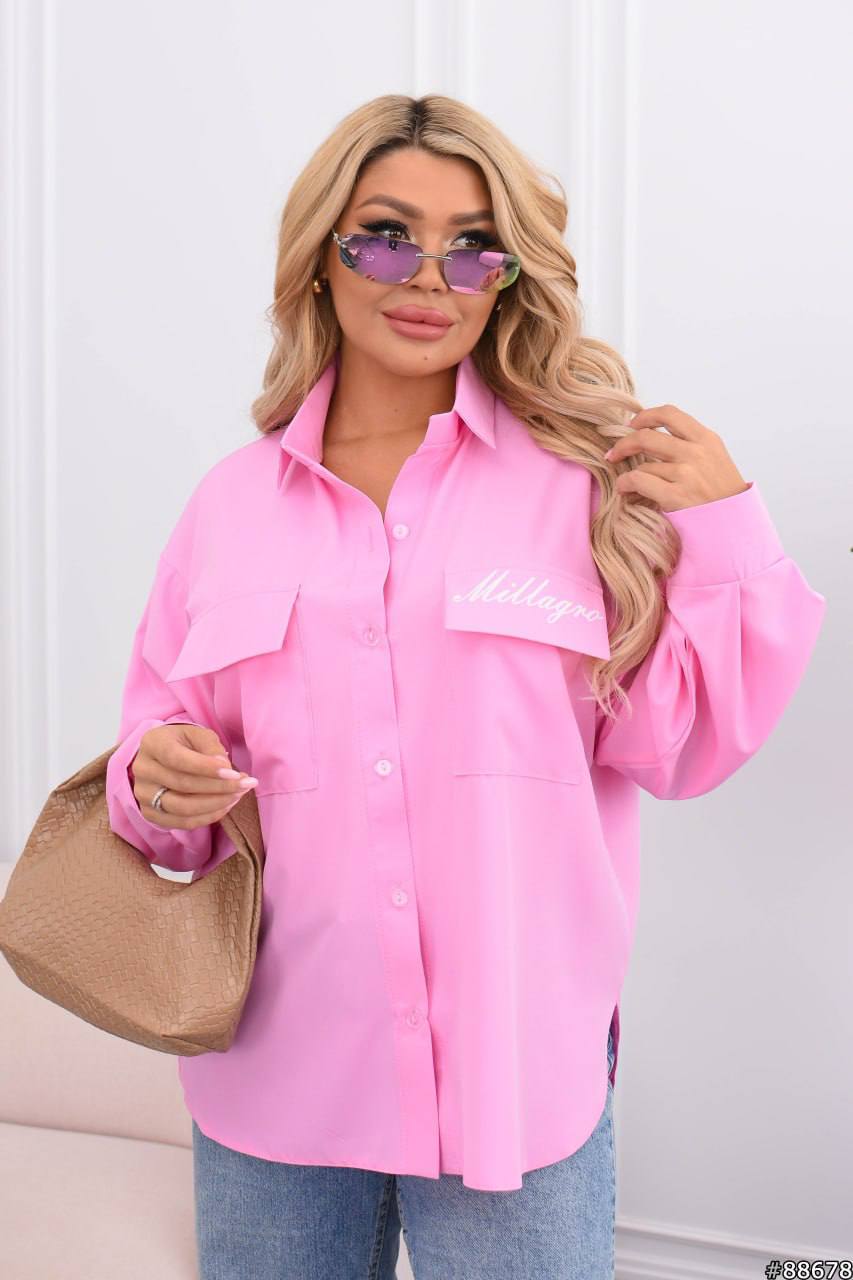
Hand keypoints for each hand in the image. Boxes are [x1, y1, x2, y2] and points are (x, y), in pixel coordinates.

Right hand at [130, 722, 257, 829]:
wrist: (163, 757)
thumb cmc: (184, 743)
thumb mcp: (198, 735)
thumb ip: (211, 747)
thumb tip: (224, 769)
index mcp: (152, 743)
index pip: (178, 759)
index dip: (206, 768)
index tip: (234, 773)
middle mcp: (142, 770)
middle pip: (183, 785)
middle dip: (219, 787)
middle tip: (246, 784)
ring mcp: (144, 795)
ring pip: (182, 808)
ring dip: (216, 804)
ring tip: (238, 794)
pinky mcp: (150, 814)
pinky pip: (182, 822)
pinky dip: (208, 817)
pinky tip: (226, 806)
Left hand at [604, 404, 749, 512]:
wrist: (736, 524)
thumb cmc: (723, 495)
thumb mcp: (715, 459)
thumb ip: (691, 444)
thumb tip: (656, 435)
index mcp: (706, 439)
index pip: (669, 414)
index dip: (645, 416)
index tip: (633, 425)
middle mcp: (696, 452)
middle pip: (647, 435)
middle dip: (624, 443)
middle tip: (615, 453)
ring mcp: (686, 473)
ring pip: (642, 463)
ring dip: (626, 471)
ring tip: (625, 481)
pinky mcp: (675, 495)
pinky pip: (638, 480)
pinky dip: (626, 484)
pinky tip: (625, 489)